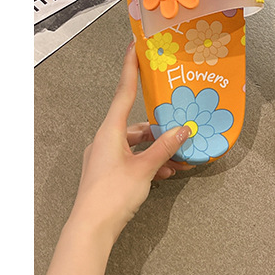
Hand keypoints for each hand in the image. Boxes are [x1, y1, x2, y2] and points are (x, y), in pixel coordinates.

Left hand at [67, 41, 190, 243]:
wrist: (92, 227)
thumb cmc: (113, 195)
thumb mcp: (145, 169)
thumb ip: (165, 148)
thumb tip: (182, 130)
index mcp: (109, 131)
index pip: (124, 92)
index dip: (131, 69)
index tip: (136, 47)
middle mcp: (105, 140)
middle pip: (135, 124)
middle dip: (159, 128)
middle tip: (180, 128)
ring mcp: (105, 157)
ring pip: (136, 145)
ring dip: (157, 150)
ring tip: (180, 158)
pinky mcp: (108, 174)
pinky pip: (132, 160)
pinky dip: (149, 163)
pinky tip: (167, 173)